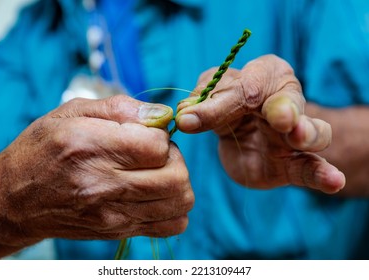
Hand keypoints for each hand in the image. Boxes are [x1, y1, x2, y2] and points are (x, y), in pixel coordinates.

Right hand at [0, 95, 193, 257]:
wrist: (16, 199)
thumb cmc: (43, 149)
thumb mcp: (71, 113)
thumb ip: (121, 108)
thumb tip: (162, 113)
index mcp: (92, 147)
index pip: (157, 146)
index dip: (161, 136)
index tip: (146, 134)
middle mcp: (104, 185)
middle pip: (176, 177)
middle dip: (176, 159)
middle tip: (155, 154)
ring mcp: (113, 214)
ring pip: (180, 201)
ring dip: (177, 182)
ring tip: (155, 173)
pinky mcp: (118, 231)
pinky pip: (171, 225)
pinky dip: (174, 208)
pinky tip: (156, 195)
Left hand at [175, 55, 344, 193]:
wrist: (242, 140)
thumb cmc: (229, 110)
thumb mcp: (213, 101)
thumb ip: (204, 107)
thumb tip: (183, 117)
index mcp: (265, 75)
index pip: (250, 82)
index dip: (227, 97)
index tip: (200, 111)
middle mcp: (286, 101)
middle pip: (286, 102)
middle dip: (283, 108)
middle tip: (278, 118)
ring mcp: (295, 134)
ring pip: (312, 131)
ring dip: (308, 133)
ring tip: (300, 138)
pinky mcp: (296, 163)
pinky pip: (313, 168)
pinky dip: (324, 174)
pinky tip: (334, 180)